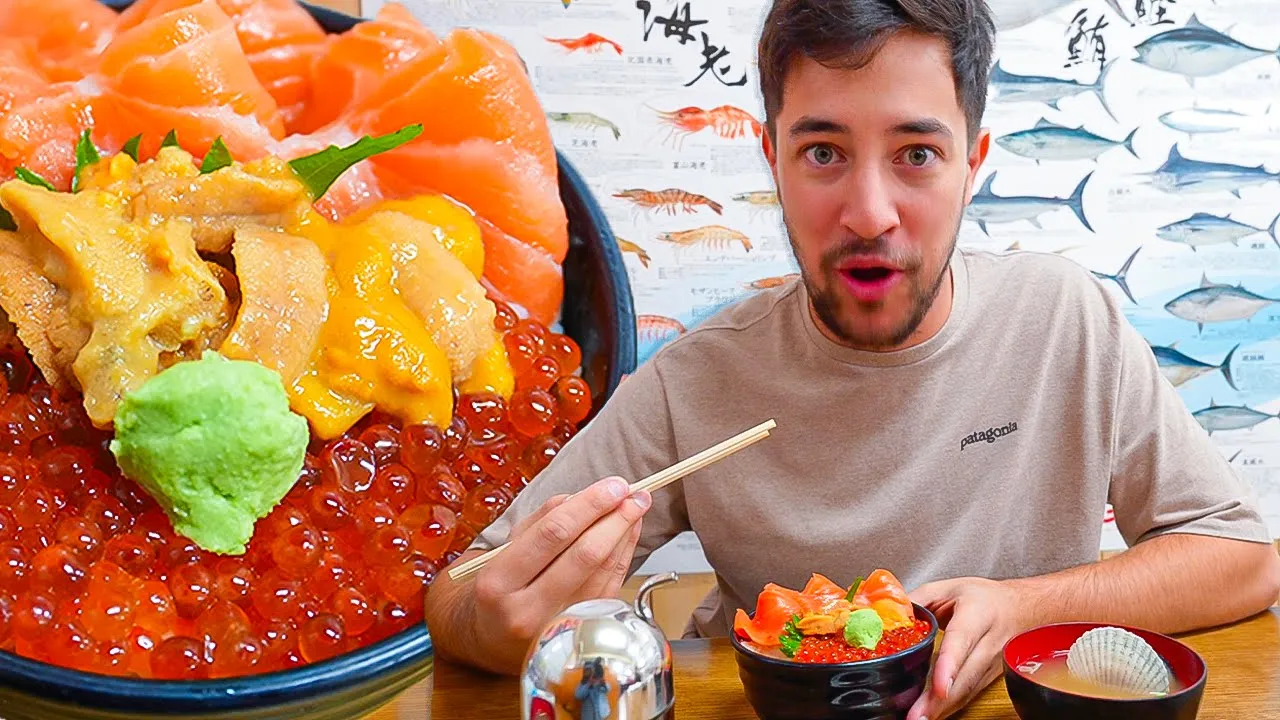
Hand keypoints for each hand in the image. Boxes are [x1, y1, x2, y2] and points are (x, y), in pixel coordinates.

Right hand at [470, 476, 650, 667]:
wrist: (491, 639)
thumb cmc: (499, 588)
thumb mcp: (504, 549)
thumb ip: (543, 519)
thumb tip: (585, 497)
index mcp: (498, 582)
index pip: (552, 534)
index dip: (589, 505)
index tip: (613, 485)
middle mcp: (526, 610)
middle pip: (584, 555)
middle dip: (615, 517)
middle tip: (633, 493)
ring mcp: (555, 626)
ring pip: (602, 572)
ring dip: (624, 534)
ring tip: (635, 507)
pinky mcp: (578, 631)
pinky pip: (610, 587)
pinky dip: (623, 556)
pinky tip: (628, 534)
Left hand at [906, 577, 1028, 719]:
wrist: (1022, 609)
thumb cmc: (983, 597)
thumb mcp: (948, 587)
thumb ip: (916, 600)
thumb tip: (885, 616)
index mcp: (977, 614)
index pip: (962, 641)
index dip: (950, 665)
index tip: (939, 688)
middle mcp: (988, 643)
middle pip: (964, 675)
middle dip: (939, 700)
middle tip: (916, 716)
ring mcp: (991, 664)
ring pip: (967, 690)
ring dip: (942, 708)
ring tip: (918, 719)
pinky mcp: (988, 678)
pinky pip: (968, 694)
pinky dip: (949, 706)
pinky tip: (931, 714)